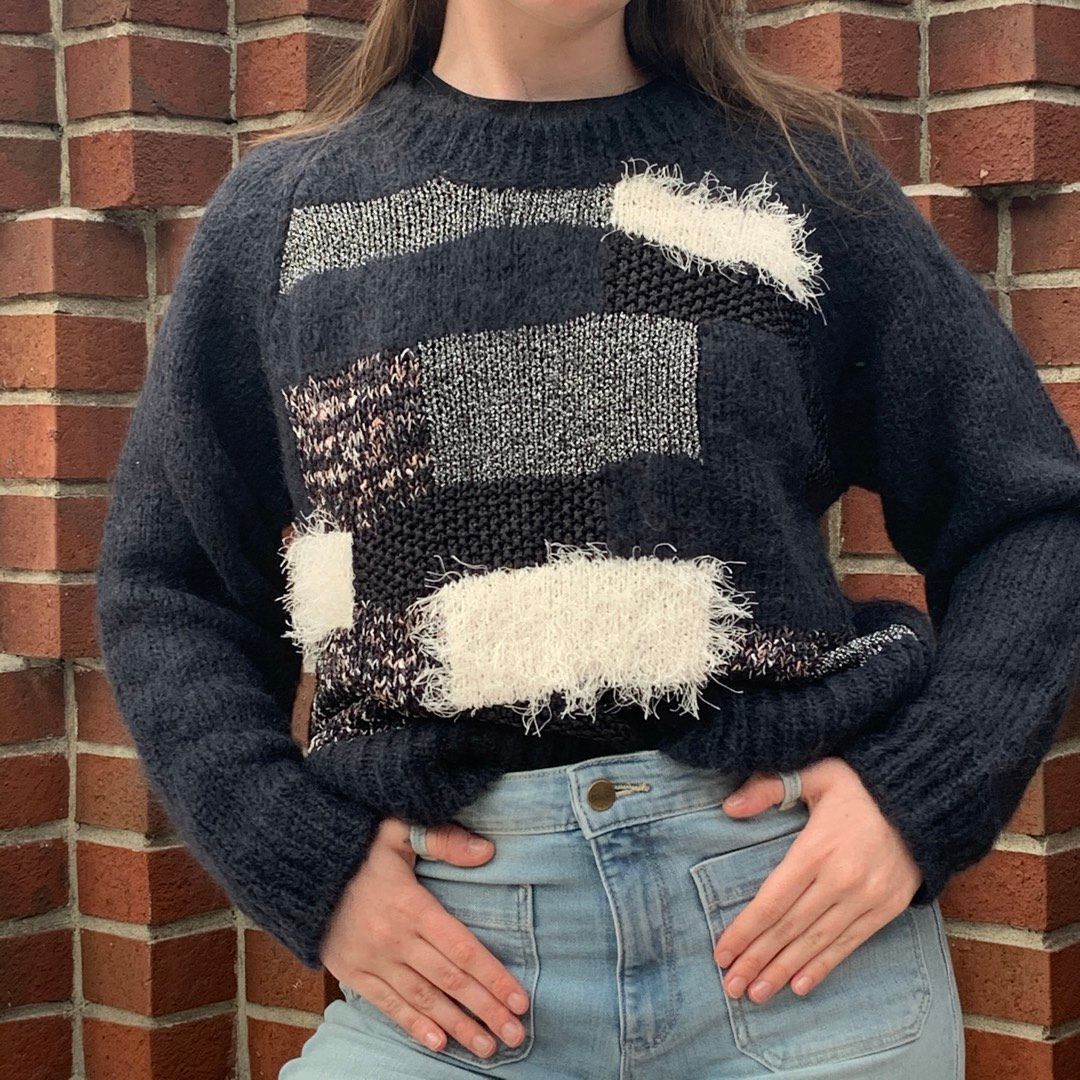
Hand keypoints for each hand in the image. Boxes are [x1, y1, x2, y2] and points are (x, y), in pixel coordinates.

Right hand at [320, 818, 530, 1058]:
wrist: (298, 867)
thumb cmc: (356, 845)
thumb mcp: (398, 829)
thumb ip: (442, 839)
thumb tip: (486, 851)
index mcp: (411, 905)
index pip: (462, 948)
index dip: (494, 976)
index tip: (521, 1000)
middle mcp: (394, 939)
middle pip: (450, 981)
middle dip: (486, 1010)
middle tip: (516, 1036)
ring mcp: (372, 960)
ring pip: (423, 1000)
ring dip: (458, 1026)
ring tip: (488, 1047)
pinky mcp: (352, 972)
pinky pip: (387, 1005)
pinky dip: (414, 1026)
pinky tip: (438, 1043)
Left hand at [714, 757, 921, 1003]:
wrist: (925, 797)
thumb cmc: (860, 783)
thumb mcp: (814, 772)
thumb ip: (769, 787)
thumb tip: (729, 808)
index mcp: (816, 849)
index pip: (772, 901)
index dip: (745, 931)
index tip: (721, 953)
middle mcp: (841, 880)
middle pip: (789, 929)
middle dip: (757, 960)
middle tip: (730, 986)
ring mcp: (866, 899)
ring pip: (816, 943)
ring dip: (783, 971)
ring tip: (756, 994)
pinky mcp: (886, 909)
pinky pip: (849, 945)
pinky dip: (823, 967)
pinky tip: (800, 986)